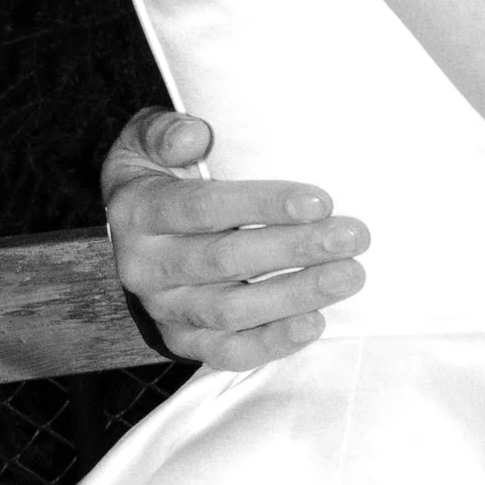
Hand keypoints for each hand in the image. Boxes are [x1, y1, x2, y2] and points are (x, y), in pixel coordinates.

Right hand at [102, 108, 367, 373]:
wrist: (131, 242)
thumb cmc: (158, 180)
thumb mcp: (144, 145)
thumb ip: (164, 131)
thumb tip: (194, 135)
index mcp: (139, 212)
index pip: (202, 208)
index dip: (262, 204)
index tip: (320, 201)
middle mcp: (145, 266)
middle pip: (225, 261)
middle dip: (295, 249)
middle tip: (353, 236)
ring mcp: (164, 309)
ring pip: (232, 311)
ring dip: (296, 295)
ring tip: (350, 275)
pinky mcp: (183, 341)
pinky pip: (227, 353)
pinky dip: (272, 343)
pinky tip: (316, 322)